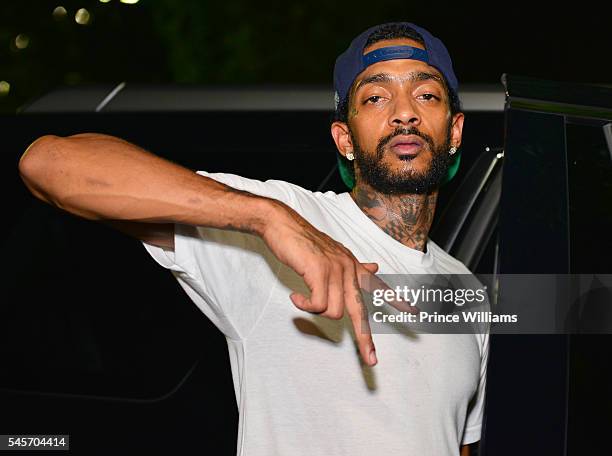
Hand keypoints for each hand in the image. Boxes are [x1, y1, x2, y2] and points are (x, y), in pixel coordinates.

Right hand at [261, 201, 381, 365]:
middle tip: (371, 361)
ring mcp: (336, 270)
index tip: (414, 313)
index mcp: (352, 266)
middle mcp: (348, 269)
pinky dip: (305, 305)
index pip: (378, 286)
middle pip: (360, 311)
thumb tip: (375, 268)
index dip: (397, 301)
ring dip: (314, 309)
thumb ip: (353, 266)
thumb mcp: (332, 254)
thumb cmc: (304, 242)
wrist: (284, 225)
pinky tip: (296, 296)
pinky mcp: (320, 272)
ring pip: (332, 311)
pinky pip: (317, 305)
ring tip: (302, 296)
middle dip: (365, 340)